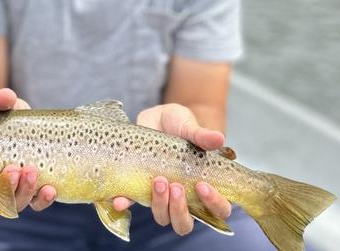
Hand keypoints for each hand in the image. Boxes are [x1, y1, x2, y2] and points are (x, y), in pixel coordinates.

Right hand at [0, 88, 57, 212]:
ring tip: (32, 171)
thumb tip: (5, 96)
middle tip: (13, 169)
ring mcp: (12, 194)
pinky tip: (51, 189)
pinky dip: (42, 199)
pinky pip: (37, 204)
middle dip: (4, 190)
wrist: (25, 129)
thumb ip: (3, 104)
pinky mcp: (32, 194)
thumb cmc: (4, 122)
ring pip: (14, 205)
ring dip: (23, 191)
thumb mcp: (4, 112)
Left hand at [113, 103, 231, 235]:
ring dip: (160, 204)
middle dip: (180, 210)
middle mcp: (183, 197)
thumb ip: (202, 135)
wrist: (154, 117)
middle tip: (176, 186)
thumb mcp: (189, 126)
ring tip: (158, 180)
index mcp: (203, 186)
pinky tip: (120, 200)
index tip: (202, 186)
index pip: (218, 210)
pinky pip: (131, 203)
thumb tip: (219, 138)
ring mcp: (161, 196)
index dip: (214, 205)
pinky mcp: (139, 188)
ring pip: (163, 217)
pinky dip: (126, 204)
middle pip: (186, 223)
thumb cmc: (179, 124)